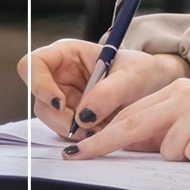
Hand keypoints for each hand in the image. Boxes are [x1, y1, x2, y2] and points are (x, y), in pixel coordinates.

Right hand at [19, 39, 189, 139]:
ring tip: (105, 126)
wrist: (158, 85)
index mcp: (67, 54)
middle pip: (41, 101)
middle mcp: (60, 76)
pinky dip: (84, 136)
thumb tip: (84, 116)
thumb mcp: (134, 76)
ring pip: (53, 120)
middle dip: (63, 118)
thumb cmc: (144, 71)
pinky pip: (68, 131)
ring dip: (76, 130)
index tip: (60, 102)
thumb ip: (109, 92)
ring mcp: (64, 97)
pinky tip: (105, 129)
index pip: (32, 65)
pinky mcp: (72, 116)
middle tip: (91, 126)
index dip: (38, 84)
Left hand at [62, 79, 189, 173]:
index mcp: (183, 90)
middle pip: (135, 123)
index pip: (133, 113)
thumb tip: (128, 145)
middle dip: (104, 143)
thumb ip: (171, 130)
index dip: (103, 133)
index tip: (77, 148)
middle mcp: (189, 93)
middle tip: (79, 157)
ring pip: (168, 149)